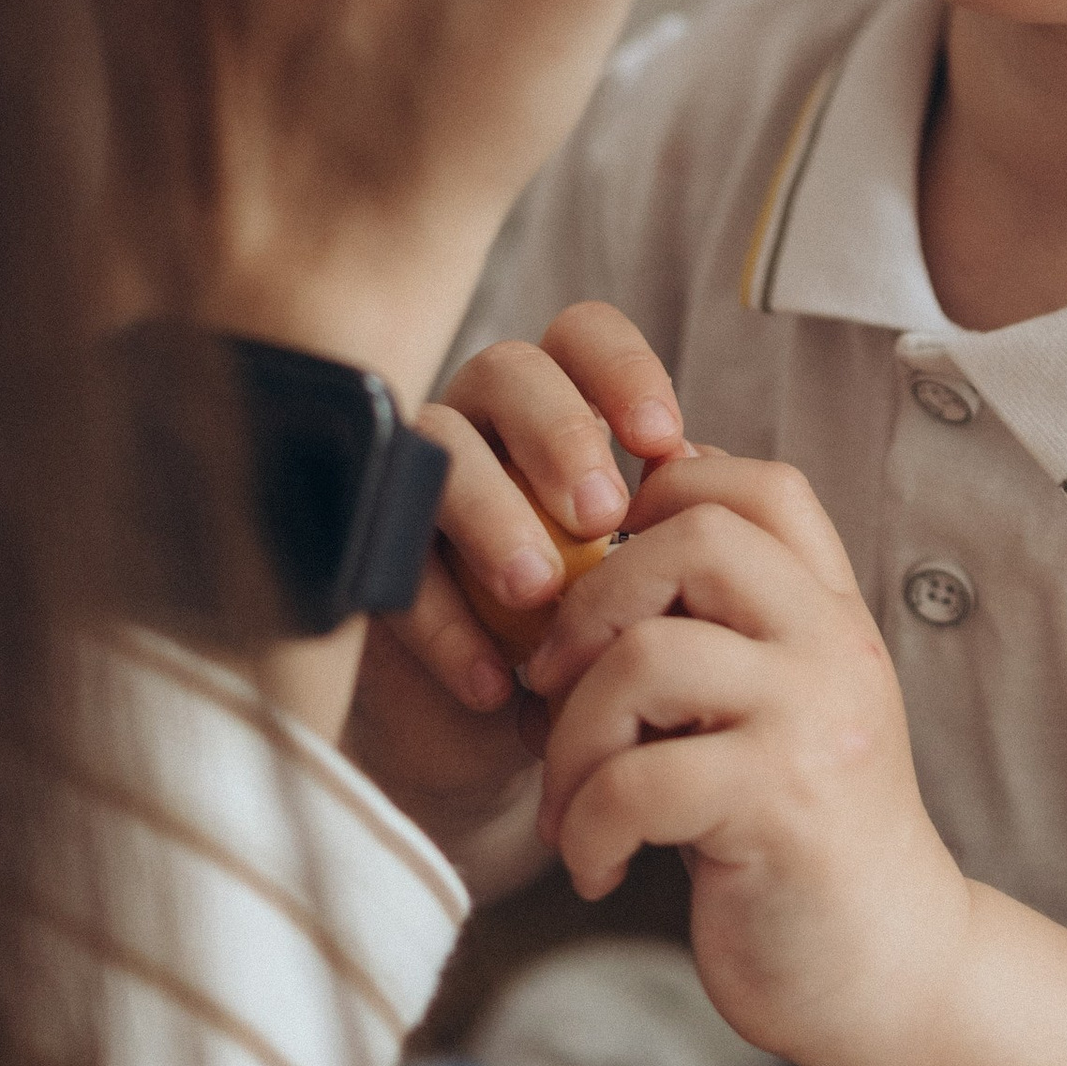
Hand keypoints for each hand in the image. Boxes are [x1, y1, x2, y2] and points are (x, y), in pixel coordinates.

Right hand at [346, 301, 686, 842]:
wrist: (506, 730)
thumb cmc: (592, 627)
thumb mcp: (641, 570)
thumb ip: (670, 512)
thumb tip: (703, 467)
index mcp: (556, 400)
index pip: (581, 334)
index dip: (622, 369)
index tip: (662, 442)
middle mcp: (480, 418)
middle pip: (507, 369)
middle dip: (558, 433)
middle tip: (601, 513)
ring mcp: (412, 476)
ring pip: (436, 445)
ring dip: (492, 514)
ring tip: (539, 592)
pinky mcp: (363, 555)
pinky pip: (389, 561)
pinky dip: (445, 625)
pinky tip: (495, 680)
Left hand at [527, 447, 966, 1065]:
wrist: (886, 970)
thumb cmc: (801, 840)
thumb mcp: (780, 708)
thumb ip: (721, 631)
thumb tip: (611, 539)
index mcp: (831, 614)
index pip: (759, 486)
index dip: (665, 494)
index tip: (606, 578)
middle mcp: (833, 647)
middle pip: (692, 540)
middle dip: (588, 606)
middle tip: (551, 687)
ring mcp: (813, 721)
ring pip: (646, 659)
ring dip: (569, 738)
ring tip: (566, 805)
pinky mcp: (779, 808)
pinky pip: (635, 781)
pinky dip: (585, 827)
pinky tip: (595, 865)